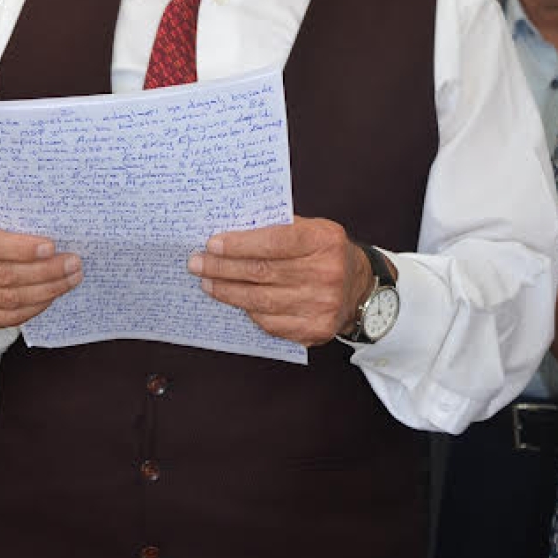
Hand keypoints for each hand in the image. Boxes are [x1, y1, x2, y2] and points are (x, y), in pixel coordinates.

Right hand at [0, 204, 81, 329]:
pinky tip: (51, 295)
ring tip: (70, 278)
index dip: (21, 249)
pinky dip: (34, 307)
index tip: (51, 247)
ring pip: (9, 299)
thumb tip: (54, 223)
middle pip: (3, 275)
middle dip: (45, 271)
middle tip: (73, 263)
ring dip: (46, 290)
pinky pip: (6, 318)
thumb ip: (11, 215)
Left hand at [187, 216, 379, 345]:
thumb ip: (277, 227)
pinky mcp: (316, 329)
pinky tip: (233, 300)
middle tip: (197, 263)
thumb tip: (229, 232)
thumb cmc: (325, 252)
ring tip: (206, 282)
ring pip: (261, 300)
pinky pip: (270, 322)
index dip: (239, 244)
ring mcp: (322, 305)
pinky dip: (248, 311)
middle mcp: (326, 273)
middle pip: (262, 272)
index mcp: (324, 240)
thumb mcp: (311, 228)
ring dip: (227, 291)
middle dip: (223, 268)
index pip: (273, 241)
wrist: (360, 287)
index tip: (212, 244)